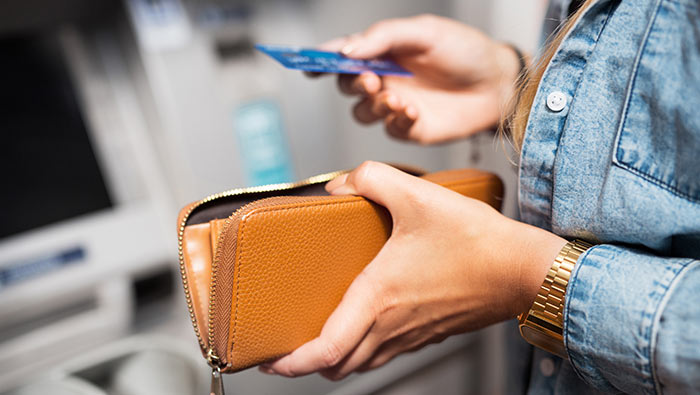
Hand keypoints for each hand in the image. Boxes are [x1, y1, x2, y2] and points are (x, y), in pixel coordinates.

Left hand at [260, 162, 565, 379]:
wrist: (524, 270)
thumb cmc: (477, 241)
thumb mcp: (418, 195)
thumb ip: (372, 179)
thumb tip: (341, 185)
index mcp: (379, 297)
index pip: (326, 349)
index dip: (293, 362)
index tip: (271, 361)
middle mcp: (392, 325)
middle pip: (338, 366)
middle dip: (307, 364)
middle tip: (287, 348)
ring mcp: (412, 335)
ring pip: (363, 364)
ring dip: (336, 359)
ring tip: (319, 340)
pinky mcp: (429, 333)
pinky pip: (387, 352)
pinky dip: (365, 350)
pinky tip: (366, 324)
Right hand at [313, 15, 522, 143]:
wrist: (497, 83)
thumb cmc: (464, 50)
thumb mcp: (423, 32)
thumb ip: (383, 37)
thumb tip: (346, 51)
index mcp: (383, 51)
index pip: (343, 55)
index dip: (320, 60)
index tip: (306, 64)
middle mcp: (383, 79)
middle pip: (347, 86)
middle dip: (353, 83)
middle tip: (371, 79)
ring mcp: (394, 105)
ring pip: (362, 112)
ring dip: (373, 105)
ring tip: (396, 98)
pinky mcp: (409, 128)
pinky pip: (390, 128)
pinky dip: (397, 120)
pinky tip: (413, 111)